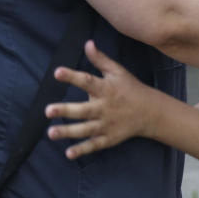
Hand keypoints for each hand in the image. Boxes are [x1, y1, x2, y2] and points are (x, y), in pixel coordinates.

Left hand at [45, 40, 159, 158]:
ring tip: (51, 133)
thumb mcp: (118, 71)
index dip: (72, 76)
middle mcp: (105, 107)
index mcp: (106, 89)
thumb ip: (100, 59)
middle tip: (48, 110)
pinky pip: (94, 145)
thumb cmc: (130, 88)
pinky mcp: (109, 138)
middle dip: (66, 110)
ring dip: (68, 132)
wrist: (150, 111)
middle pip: (83, 109)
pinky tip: (69, 153)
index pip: (87, 81)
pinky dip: (82, 150)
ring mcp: (107, 124)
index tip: (57, 72)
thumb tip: (87, 43)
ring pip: (85, 129)